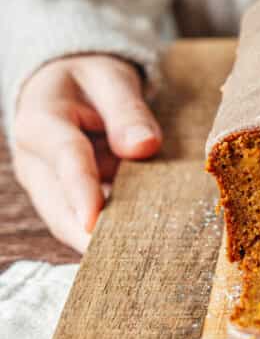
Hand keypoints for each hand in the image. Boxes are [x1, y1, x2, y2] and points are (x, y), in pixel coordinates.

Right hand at [13, 55, 161, 251]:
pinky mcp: (64, 201)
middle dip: (91, 237)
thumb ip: (127, 110)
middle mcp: (35, 162)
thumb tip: (144, 147)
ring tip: (141, 260)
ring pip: (69, 225)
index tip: (94, 223)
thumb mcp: (109, 78)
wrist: (65, 86)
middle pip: (59, 208)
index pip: (65, 158)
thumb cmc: (88, 80)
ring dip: (102, 244)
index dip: (81, 191)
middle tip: (130, 260)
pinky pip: (83, 224)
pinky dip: (109, 236)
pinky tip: (141, 248)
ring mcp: (47, 186)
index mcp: (40, 122)